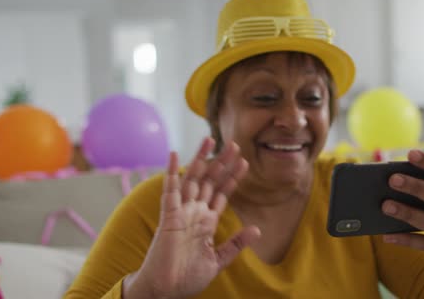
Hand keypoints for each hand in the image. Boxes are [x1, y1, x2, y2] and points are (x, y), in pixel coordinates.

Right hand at [124, 138, 260, 298]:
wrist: (166, 291)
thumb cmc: (187, 277)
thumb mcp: (218, 260)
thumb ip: (236, 244)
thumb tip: (257, 229)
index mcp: (206, 221)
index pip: (221, 193)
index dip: (233, 177)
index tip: (245, 162)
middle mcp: (194, 212)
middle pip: (210, 180)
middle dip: (222, 163)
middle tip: (236, 144)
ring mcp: (180, 212)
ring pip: (192, 179)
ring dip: (201, 159)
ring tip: (211, 139)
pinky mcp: (168, 216)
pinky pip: (169, 191)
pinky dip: (171, 173)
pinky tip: (174, 155)